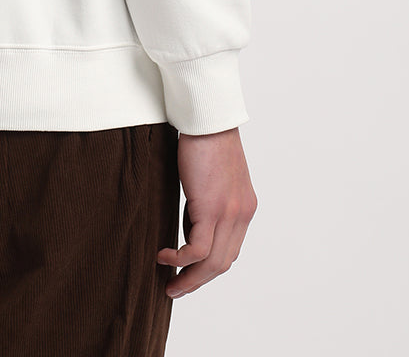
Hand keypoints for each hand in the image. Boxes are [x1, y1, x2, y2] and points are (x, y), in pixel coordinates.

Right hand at [156, 126, 256, 297]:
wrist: (207, 118)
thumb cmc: (205, 139)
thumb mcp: (212, 177)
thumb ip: (207, 201)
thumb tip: (189, 222)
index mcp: (245, 208)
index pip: (230, 250)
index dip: (209, 267)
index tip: (189, 273)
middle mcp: (242, 215)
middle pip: (223, 263)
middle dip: (199, 281)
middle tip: (177, 288)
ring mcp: (230, 214)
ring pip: (212, 263)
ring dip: (189, 279)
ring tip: (169, 282)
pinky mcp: (211, 209)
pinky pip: (197, 250)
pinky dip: (179, 259)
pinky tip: (164, 255)